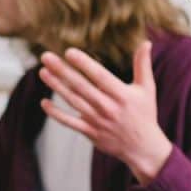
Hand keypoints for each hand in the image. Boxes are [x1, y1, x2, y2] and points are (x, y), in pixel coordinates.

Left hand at [38, 41, 171, 185]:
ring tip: (43, 72)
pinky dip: (56, 114)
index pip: (100, 76)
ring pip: (73, 101)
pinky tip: (44, 103)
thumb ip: (143, 65)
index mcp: (121, 95)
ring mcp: (97, 120)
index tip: (69, 52)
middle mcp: (108, 107)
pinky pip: (70, 122)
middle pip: (81, 86)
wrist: (143, 148)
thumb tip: (146, 42)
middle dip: (62, 70)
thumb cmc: (144, 114)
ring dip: (56, 86)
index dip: (84, 64)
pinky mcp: (90, 132)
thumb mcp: (147, 88)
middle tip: (46, 57)